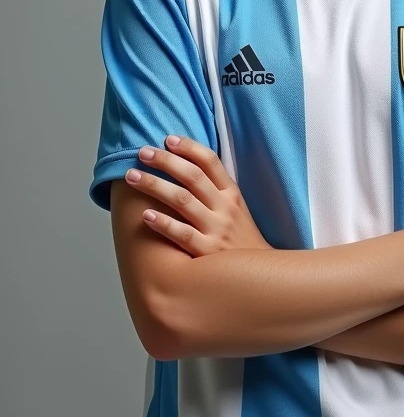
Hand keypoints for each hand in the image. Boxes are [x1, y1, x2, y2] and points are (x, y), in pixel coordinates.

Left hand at [125, 135, 272, 256]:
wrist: (259, 278)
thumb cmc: (239, 240)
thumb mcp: (236, 209)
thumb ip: (216, 190)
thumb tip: (185, 166)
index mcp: (232, 194)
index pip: (210, 162)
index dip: (189, 148)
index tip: (167, 139)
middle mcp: (225, 208)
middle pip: (192, 176)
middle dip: (165, 161)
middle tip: (142, 152)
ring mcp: (216, 230)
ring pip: (182, 200)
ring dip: (155, 185)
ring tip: (132, 176)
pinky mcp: (207, 253)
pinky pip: (182, 234)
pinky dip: (163, 223)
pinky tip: (145, 216)